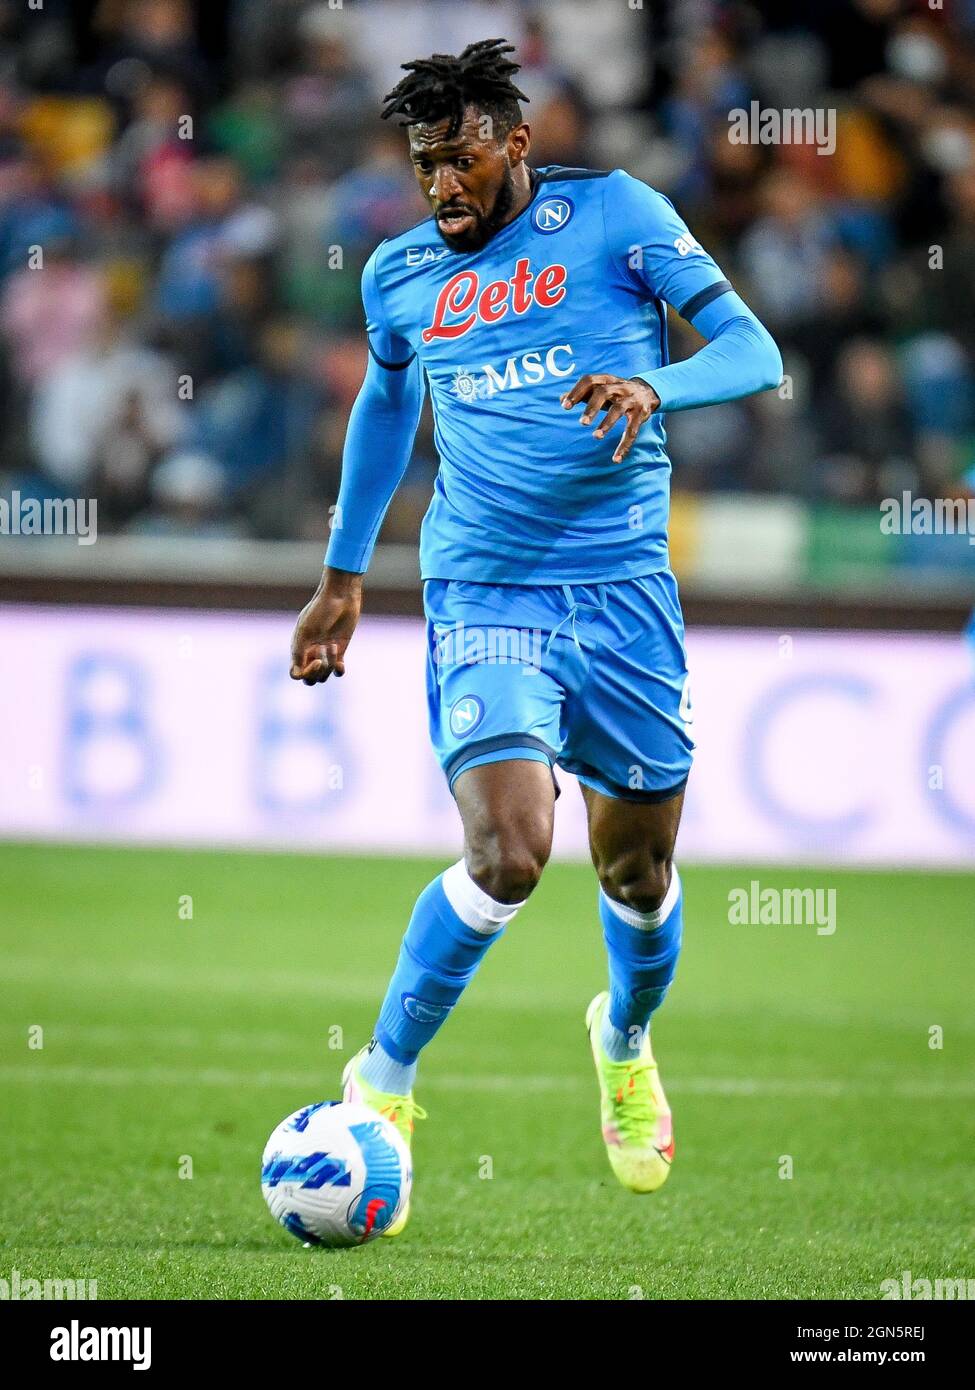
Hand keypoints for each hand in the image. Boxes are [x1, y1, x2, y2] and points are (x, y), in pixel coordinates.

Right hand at [289, 568, 361, 684]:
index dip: (306, 673)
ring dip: (330, 665)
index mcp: (298, 649)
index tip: (316, 661)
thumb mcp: (306, 631)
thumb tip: (295, 675)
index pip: (296, 673)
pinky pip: (337, 671)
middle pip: (310, 678)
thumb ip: (299, 652)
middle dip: (318, 672)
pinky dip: (338, 671)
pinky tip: (341, 663)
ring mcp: (324, 653)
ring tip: (333, 645)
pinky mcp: (339, 651)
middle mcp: (309, 653)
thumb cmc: (320, 610)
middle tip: (324, 654)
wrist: (340, 597)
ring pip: (324, 675)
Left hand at [560, 373, 659, 462]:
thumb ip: (583, 394)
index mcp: (606, 380)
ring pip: (619, 409)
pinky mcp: (641, 414)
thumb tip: (562, 399)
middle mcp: (619, 387)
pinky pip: (632, 431)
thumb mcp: (601, 390)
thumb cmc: (616, 392)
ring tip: (596, 436)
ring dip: (607, 423)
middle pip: (603, 392)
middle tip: (582, 423)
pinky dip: (624, 445)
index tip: (565, 406)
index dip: (576, 392)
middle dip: (592, 407)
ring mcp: (631, 400)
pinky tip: (616, 459)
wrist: (647, 391)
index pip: (589, 381)